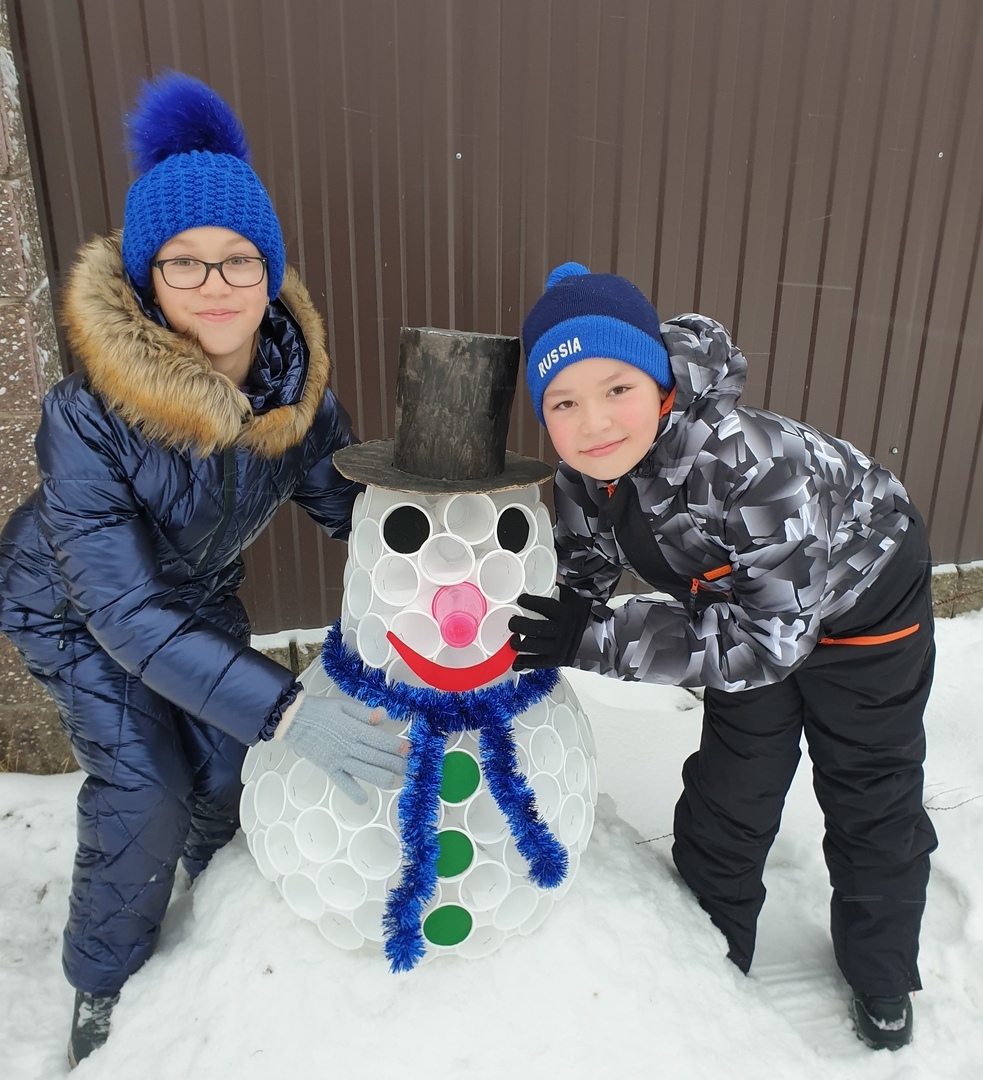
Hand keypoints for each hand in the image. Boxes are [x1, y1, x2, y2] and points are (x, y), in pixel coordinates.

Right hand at [280, 693, 407, 803]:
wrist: (293, 719)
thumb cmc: (321, 710)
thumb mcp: (344, 705)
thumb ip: (365, 713)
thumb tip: (384, 715)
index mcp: (354, 729)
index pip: (380, 740)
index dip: (397, 746)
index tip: (411, 750)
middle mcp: (349, 746)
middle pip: (377, 758)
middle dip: (396, 763)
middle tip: (411, 768)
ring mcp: (339, 760)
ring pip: (365, 772)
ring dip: (382, 777)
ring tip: (395, 780)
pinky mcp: (329, 769)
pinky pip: (342, 783)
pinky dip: (353, 792)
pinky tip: (363, 800)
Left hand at [508, 585, 593, 669]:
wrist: (598, 639)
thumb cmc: (581, 616)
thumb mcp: (573, 599)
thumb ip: (558, 590)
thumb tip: (547, 577)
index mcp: (565, 613)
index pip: (545, 606)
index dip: (530, 602)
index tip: (521, 599)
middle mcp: (561, 630)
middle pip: (536, 628)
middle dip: (519, 625)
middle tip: (512, 622)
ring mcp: (559, 647)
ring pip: (534, 647)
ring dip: (519, 644)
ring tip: (513, 640)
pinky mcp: (557, 660)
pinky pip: (538, 663)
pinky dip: (524, 663)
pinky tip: (515, 661)